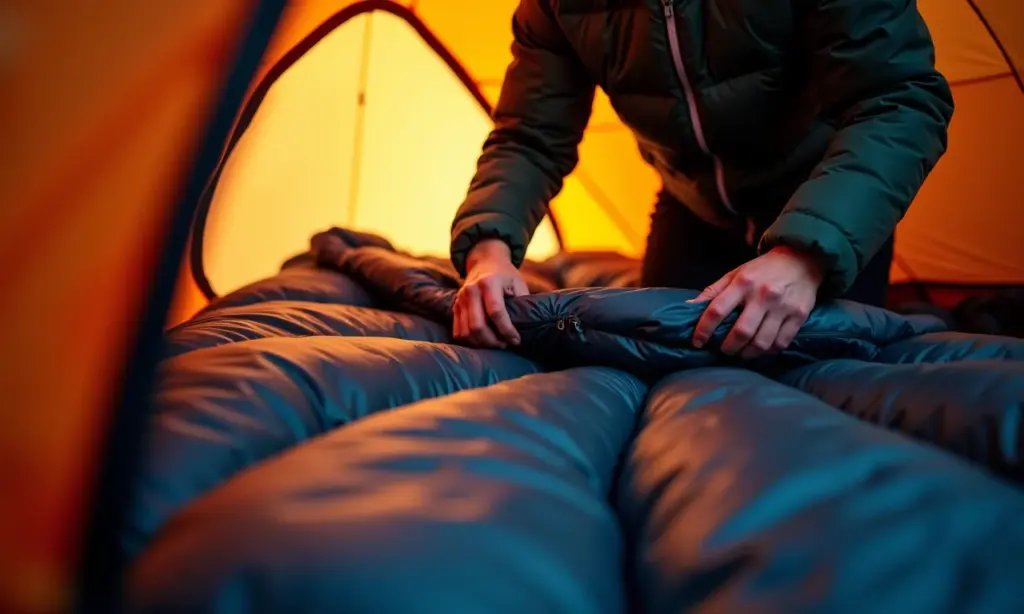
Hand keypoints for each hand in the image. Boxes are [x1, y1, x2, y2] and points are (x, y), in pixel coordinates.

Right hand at [453, 239, 528, 347]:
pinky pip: (458, 332)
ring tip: (496, 343)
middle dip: (493, 341)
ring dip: (482, 343)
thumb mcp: (518, 284)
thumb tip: (526, 326)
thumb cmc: (506, 276)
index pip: (496, 312)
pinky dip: (471, 341)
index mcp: (489, 282)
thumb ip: (522, 302)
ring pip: (466, 332)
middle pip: (478, 325)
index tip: (516, 340)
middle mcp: (471, 290)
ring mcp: (461, 299)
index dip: (506, 330)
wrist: (485, 262)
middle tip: (505, 344)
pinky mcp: (455, 307)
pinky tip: (483, 341)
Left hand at [689, 246, 823, 358]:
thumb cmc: (763, 269)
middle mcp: (763, 295)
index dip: (704, 329)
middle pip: (741, 332)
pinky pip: (781, 343)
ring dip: (747, 353)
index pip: (717, 310)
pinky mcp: (799, 316)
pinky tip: (761, 349)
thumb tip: (689, 306)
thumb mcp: (736, 273)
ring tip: (741, 352)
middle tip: (724, 350)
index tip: (698, 341)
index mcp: (743, 283)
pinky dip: (768, 351)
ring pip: (762, 342)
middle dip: (728, 347)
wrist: (802, 259)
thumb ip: (713, 291)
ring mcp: (783, 307)